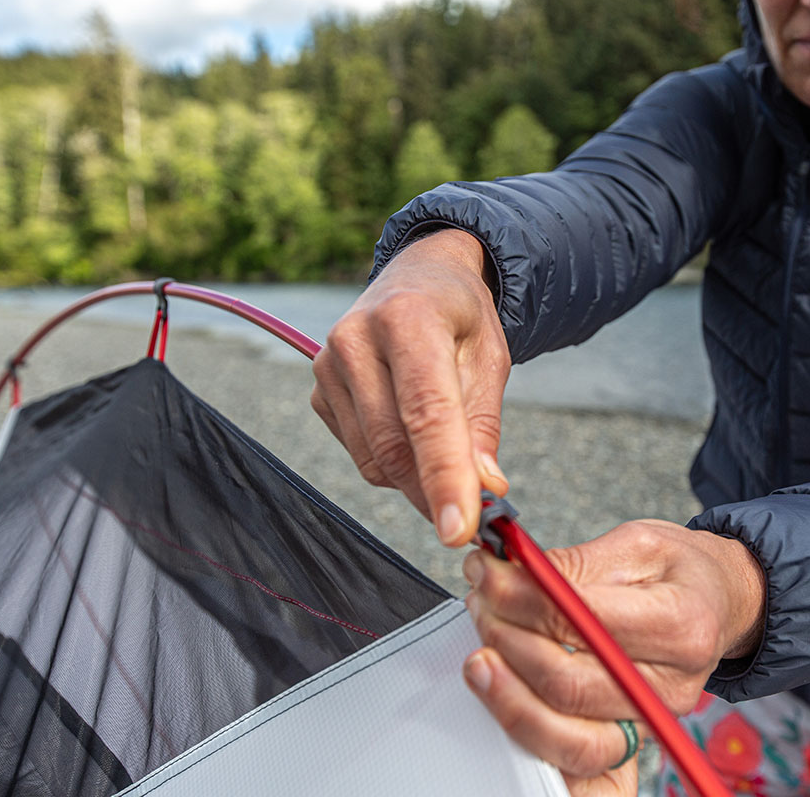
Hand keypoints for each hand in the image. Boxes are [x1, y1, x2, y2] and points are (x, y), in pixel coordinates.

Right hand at [311, 228, 509, 544]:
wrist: (419, 278)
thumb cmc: (461, 318)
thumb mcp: (491, 358)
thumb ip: (484, 424)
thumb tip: (486, 489)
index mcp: (407, 318)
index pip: (426, 412)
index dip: (443, 475)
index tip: (458, 531)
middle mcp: (355, 339)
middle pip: (395, 446)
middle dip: (436, 493)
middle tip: (475, 520)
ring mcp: (328, 366)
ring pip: (375, 460)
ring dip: (418, 482)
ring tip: (452, 464)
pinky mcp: (319, 392)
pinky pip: (362, 455)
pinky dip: (396, 465)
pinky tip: (416, 435)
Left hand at [460, 520, 765, 795]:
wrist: (723, 603)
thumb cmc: (683, 570)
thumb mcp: (638, 543)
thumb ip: (576, 563)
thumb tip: (513, 572)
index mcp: (681, 621)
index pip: (581, 618)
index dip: (520, 596)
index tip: (486, 573)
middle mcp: (672, 682)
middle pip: (566, 682)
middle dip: (505, 639)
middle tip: (479, 601)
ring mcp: (654, 718)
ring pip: (564, 731)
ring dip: (507, 689)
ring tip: (482, 647)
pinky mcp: (638, 738)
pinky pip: (572, 748)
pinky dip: (526, 717)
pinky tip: (503, 682)